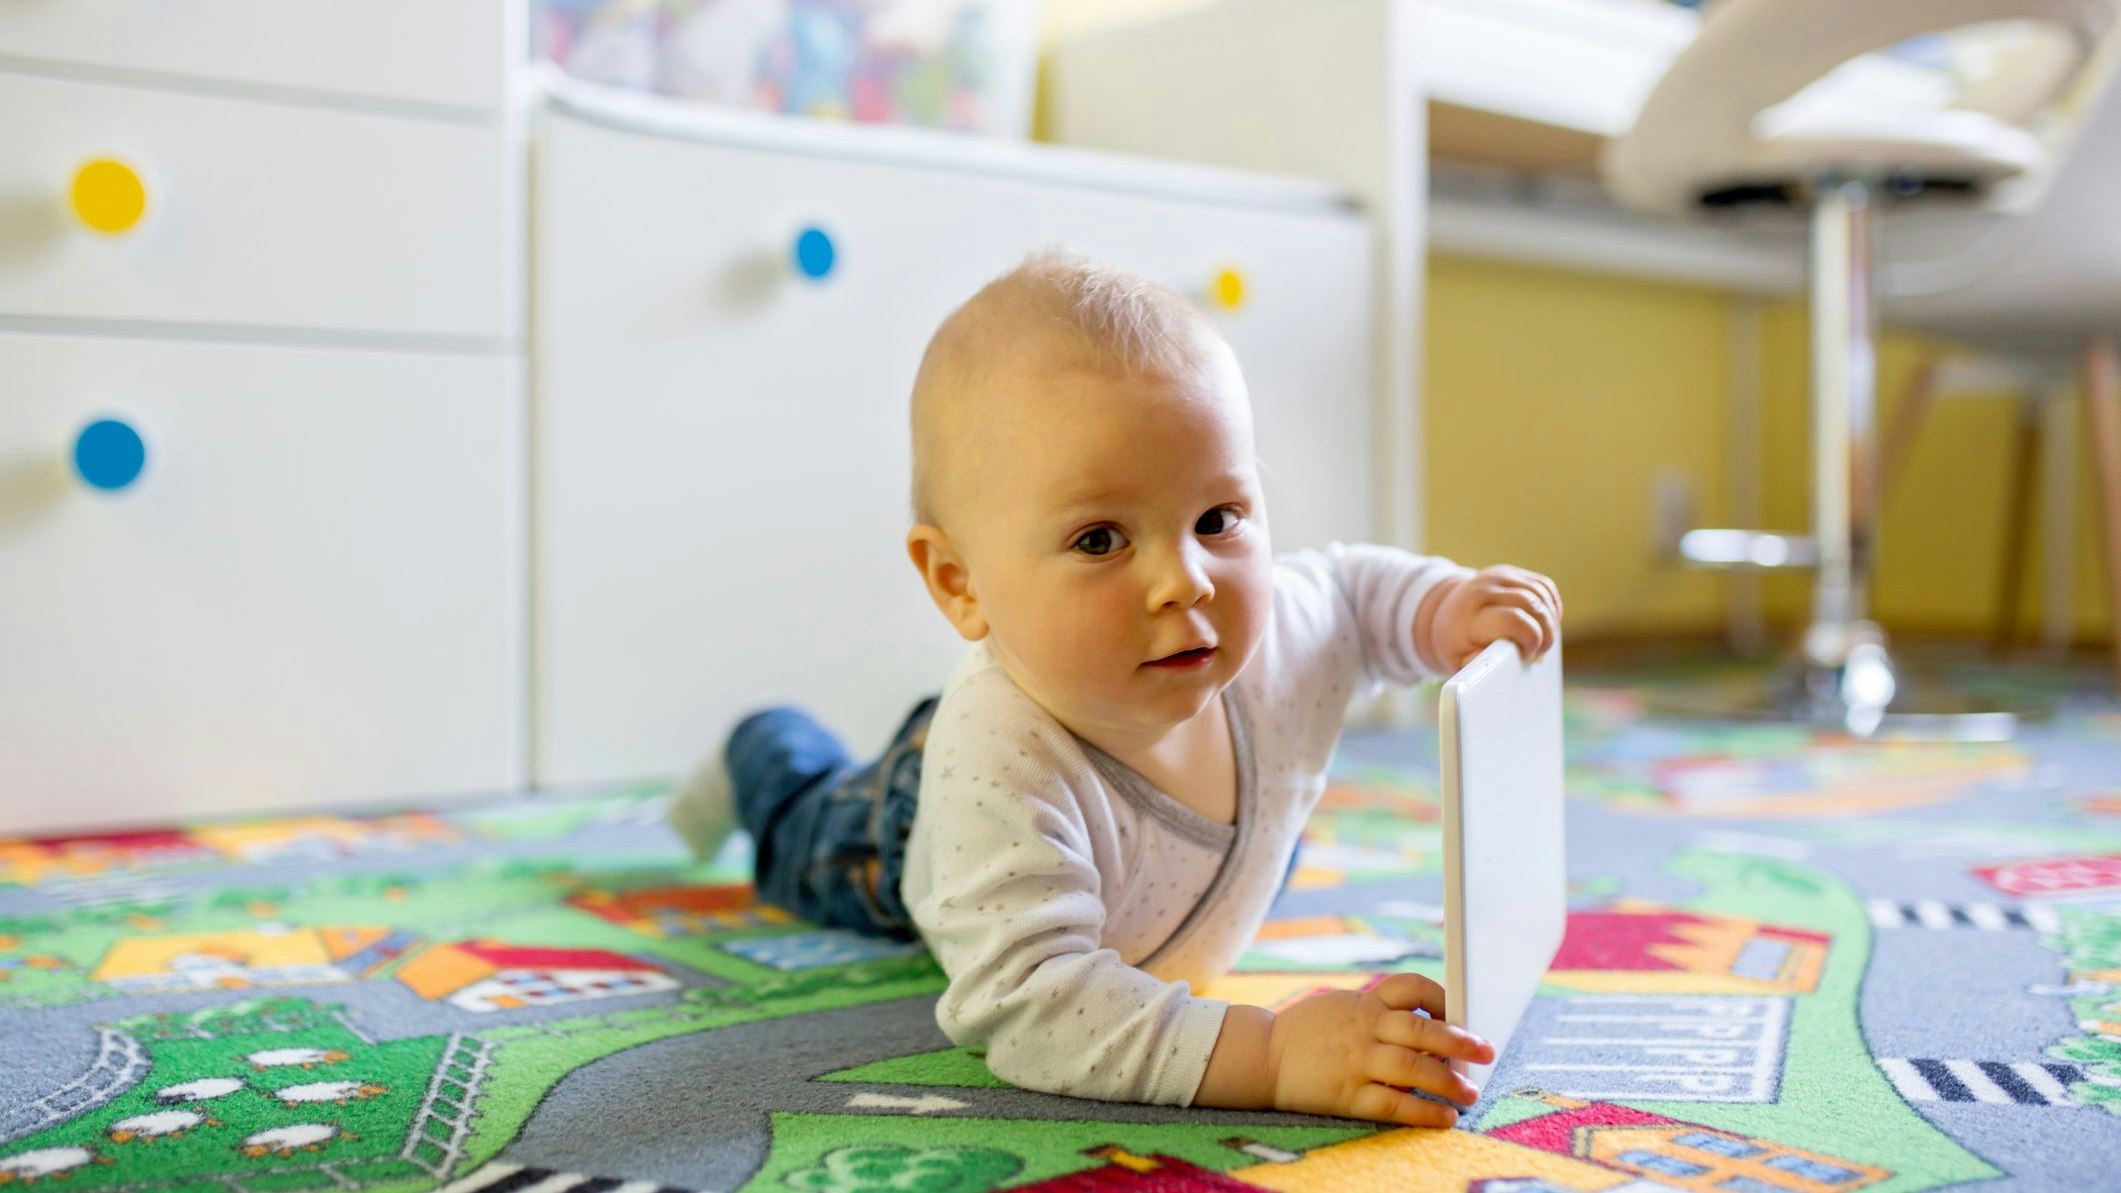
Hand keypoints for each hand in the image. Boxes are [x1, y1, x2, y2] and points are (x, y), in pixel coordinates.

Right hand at [1263, 973, 1495, 1126]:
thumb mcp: (1341, 1006)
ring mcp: (1355, 1061)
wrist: (1259, 1057)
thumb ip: (1378, 1010)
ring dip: (1447, 1080)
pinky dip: (1422, 1111)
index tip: (1463, 1012)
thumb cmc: (1307, 1033)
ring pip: (1411, 1067)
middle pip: (1420, 1029)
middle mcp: (1363, 1028)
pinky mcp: (1346, 1094)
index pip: (1411, 987)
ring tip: (1470, 1094)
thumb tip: (1429, 1025)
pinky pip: (1392, 1103)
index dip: (1442, 997)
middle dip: (1459, 1040)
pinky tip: (1444, 1118)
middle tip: (1486, 1050)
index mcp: (1363, 1002)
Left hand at [1421, 565, 1561, 670]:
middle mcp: (1484, 590)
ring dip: (1551, 620)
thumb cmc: (1456, 643)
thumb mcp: (1459, 662)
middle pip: (1533, 604)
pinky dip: (1552, 605)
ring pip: (1541, 594)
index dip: (1531, 639)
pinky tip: (1545, 622)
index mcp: (1470, 616)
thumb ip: (1479, 666)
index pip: (1513, 619)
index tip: (1527, 656)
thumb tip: (1496, 665)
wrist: (1445, 613)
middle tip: (1540, 652)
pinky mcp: (1510, 572)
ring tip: (1543, 640)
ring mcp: (1498, 577)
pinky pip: (1544, 585)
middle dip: (1546, 632)